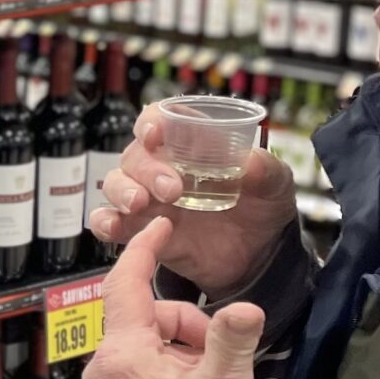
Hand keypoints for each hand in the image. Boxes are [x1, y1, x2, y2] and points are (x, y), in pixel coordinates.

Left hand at [82, 218, 262, 378]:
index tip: (160, 226)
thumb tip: (246, 306)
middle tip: (215, 357)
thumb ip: (232, 338)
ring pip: (148, 341)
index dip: (144, 249)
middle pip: (148, 315)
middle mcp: (105, 368)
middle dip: (186, 324)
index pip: (126, 283)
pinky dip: (171, 367)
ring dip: (182, 348)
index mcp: (123, 355)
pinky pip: (143, 366)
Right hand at [87, 104, 294, 296]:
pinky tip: (114, 226)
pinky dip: (104, 221)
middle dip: (147, 168)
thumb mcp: (276, 185)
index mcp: (190, 146)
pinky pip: (108, 221)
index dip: (151, 122)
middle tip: (172, 189)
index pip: (159, 120)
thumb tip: (251, 161)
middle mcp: (163, 168)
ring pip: (116, 183)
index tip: (155, 134)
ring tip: (140, 204)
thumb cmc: (261, 210)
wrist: (257, 258)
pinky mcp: (140, 230)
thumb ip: (266, 171)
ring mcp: (149, 200)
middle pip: (135, 154)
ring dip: (122, 190)